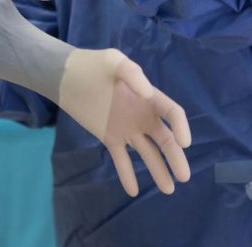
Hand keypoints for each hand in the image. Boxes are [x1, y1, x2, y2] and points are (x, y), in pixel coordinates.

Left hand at [59, 49, 191, 196]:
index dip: (181, 127)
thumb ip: (133, 74)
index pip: (173, 113)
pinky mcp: (110, 138)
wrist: (67, 77)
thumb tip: (148, 94)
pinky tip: (133, 190)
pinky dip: (127, 175)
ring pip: (148, 153)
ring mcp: (127, 129)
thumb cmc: (92, 65)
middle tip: (184, 177)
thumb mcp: (113, 61)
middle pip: (165, 139)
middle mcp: (143, 115)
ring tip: (169, 190)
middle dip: (175, 158)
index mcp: (149, 97)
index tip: (184, 143)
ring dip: (158, 170)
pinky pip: (122, 159)